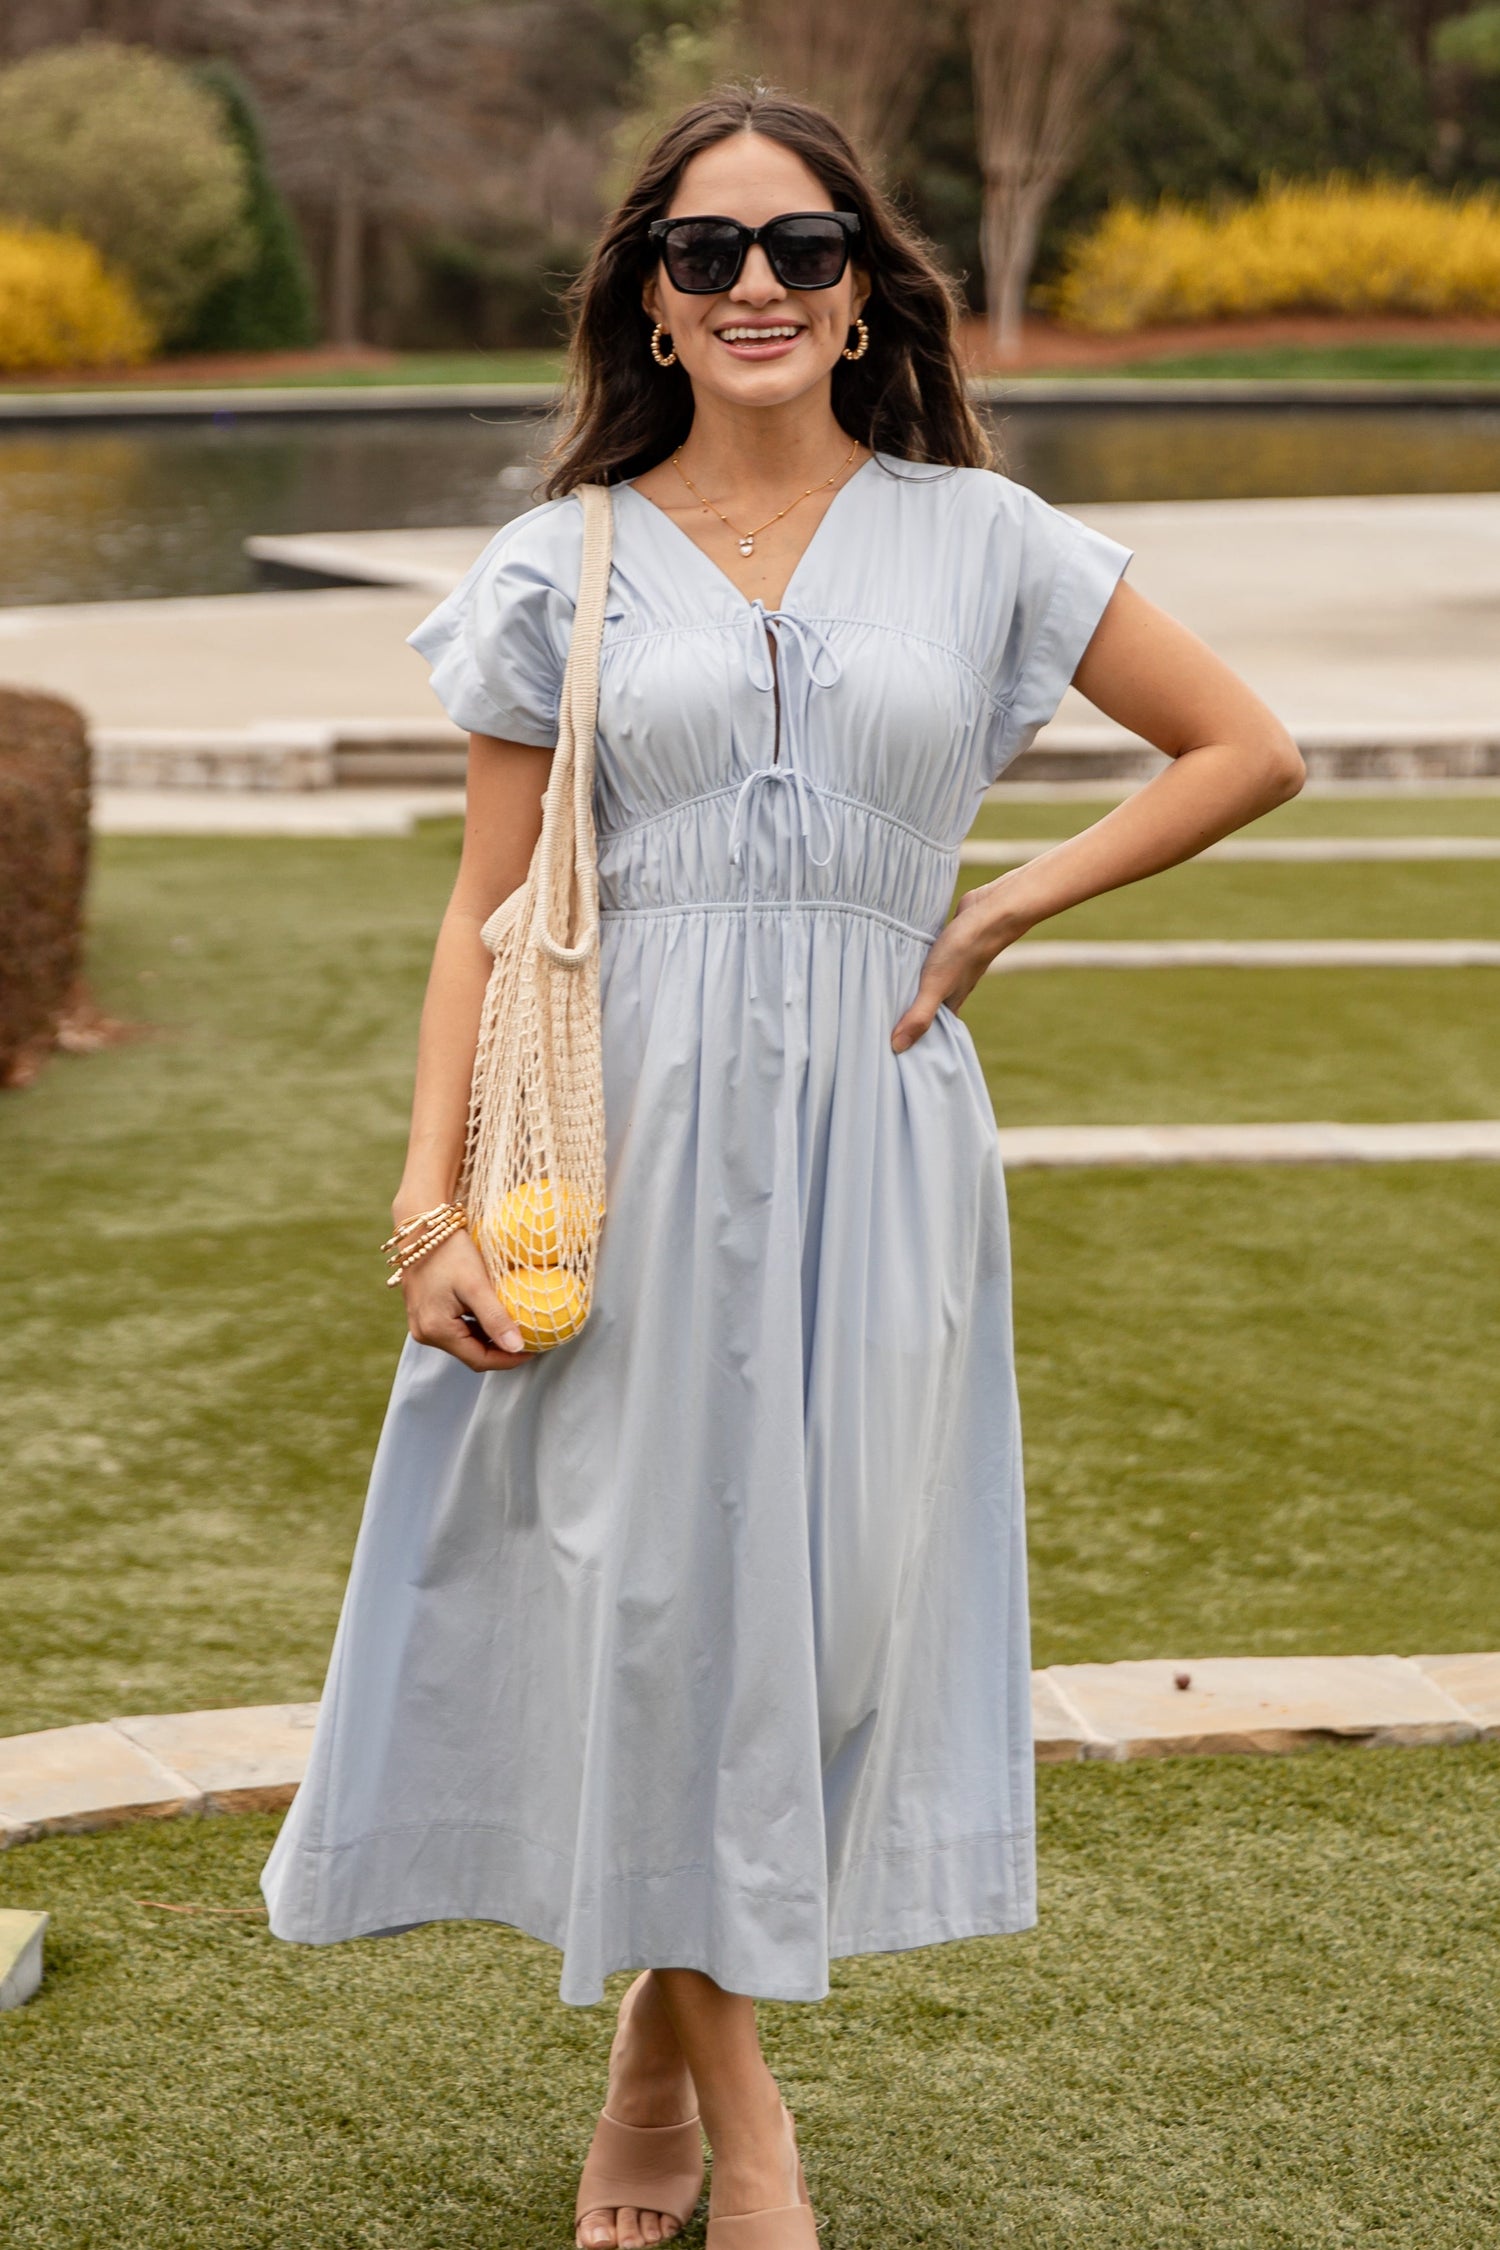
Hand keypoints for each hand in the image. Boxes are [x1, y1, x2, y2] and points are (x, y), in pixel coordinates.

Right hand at [398, 1226, 528, 1367]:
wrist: (423, 1226)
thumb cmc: (449, 1251)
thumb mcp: (476, 1285)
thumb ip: (495, 1318)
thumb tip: (518, 1348)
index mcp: (435, 1330)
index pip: (479, 1359)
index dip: (508, 1359)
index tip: (534, 1348)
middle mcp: (424, 1333)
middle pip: (471, 1353)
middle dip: (501, 1350)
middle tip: (530, 1339)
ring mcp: (422, 1324)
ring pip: (464, 1342)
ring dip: (490, 1338)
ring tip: (517, 1328)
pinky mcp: (425, 1313)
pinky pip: (456, 1329)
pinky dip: (477, 1327)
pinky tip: (495, 1316)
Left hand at [890, 881, 1026, 1051]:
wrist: (989, 911)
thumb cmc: (964, 949)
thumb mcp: (936, 985)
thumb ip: (919, 1015)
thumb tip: (897, 1048)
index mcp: (951, 1006)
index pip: (929, 1033)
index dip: (911, 1042)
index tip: (886, 1051)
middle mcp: (949, 990)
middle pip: (921, 1010)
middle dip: (901, 1018)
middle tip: (872, 1026)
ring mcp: (946, 970)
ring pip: (919, 987)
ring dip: (902, 991)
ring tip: (873, 999)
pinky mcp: (941, 951)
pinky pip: (920, 966)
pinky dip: (907, 970)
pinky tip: (890, 967)